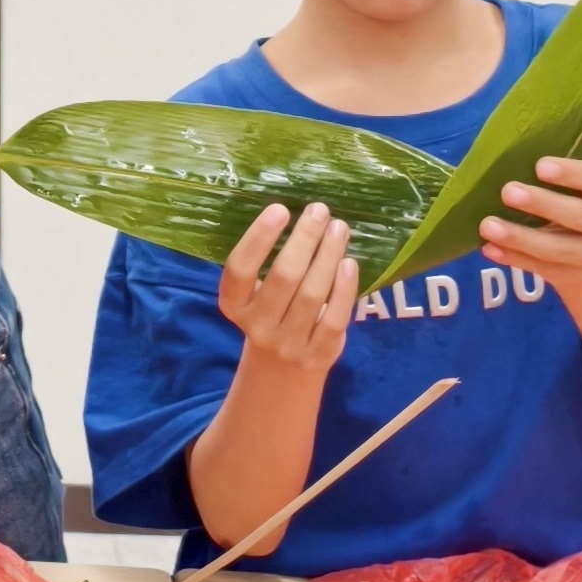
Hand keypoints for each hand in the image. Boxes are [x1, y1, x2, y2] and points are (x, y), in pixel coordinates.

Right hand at [215, 202, 355, 378]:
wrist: (280, 373)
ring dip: (328, 255)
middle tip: (319, 211)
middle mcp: (257, 326)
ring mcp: (288, 344)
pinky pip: (335, 318)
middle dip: (304, 239)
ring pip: (312, 294)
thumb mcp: (254, 297)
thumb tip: (303, 219)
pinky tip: (349, 262)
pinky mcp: (318, 356)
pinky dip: (344, 289)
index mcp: (233, 306)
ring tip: (338, 228)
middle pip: (283, 277)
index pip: (240, 269)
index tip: (280, 208)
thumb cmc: (270, 317)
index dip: (258, 238)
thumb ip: (268, 266)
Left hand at [480, 156, 581, 294]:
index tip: (539, 166)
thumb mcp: (578, 187)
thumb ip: (553, 175)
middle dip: (544, 204)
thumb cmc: (575, 202)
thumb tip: (503, 159)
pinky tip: (489, 248)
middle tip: (507, 191)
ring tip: (488, 225)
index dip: (574, 173)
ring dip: (520, 237)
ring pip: (559, 249)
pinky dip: (513, 258)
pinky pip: (541, 268)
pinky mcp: (576, 277)